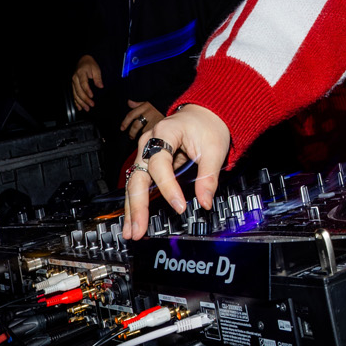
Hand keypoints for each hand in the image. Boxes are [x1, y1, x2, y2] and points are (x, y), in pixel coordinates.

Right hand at [70, 55, 101, 111]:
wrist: (83, 61)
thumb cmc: (90, 65)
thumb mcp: (96, 69)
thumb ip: (98, 78)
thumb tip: (100, 86)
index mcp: (80, 73)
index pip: (83, 83)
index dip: (87, 90)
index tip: (92, 96)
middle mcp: (75, 78)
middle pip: (78, 90)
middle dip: (84, 99)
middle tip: (91, 105)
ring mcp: (73, 82)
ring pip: (75, 94)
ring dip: (80, 102)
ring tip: (86, 108)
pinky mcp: (73, 86)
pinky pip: (73, 95)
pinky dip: (76, 102)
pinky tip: (79, 107)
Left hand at [121, 101, 164, 139]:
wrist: (175, 105)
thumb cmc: (161, 105)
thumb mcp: (149, 102)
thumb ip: (138, 104)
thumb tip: (129, 102)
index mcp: (145, 106)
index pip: (131, 115)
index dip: (125, 122)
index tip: (122, 128)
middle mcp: (149, 113)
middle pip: (136, 125)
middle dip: (132, 132)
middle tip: (131, 136)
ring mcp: (155, 120)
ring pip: (144, 130)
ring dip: (141, 134)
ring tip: (140, 137)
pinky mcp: (161, 126)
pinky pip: (153, 133)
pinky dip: (149, 135)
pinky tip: (149, 137)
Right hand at [122, 105, 229, 239]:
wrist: (204, 113)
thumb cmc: (207, 126)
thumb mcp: (214, 149)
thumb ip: (208, 177)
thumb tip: (205, 202)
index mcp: (164, 132)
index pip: (160, 164)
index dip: (168, 187)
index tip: (180, 206)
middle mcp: (149, 141)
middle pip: (138, 176)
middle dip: (137, 205)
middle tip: (138, 229)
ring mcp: (145, 151)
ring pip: (134, 182)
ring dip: (132, 208)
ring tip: (130, 231)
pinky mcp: (148, 161)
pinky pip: (140, 182)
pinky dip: (136, 202)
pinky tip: (134, 220)